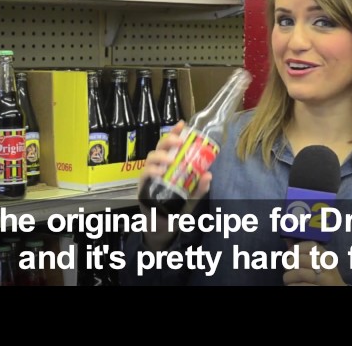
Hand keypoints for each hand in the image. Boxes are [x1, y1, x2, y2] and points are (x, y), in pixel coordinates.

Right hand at [138, 121, 211, 250]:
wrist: (163, 226)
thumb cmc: (176, 207)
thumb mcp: (191, 197)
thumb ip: (199, 187)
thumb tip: (209, 175)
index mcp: (170, 164)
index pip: (171, 145)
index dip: (175, 132)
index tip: (182, 124)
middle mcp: (158, 166)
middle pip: (160, 147)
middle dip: (168, 140)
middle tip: (179, 142)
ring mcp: (149, 176)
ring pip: (150, 158)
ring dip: (160, 157)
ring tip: (171, 160)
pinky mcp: (142, 187)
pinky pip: (144, 175)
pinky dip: (152, 171)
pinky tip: (160, 172)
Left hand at [283, 240, 345, 285]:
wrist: (337, 292)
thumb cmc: (324, 277)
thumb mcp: (319, 263)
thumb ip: (304, 252)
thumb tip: (287, 238)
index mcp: (327, 257)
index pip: (312, 245)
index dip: (296, 247)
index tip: (289, 253)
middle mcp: (328, 268)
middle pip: (302, 259)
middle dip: (289, 264)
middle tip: (287, 269)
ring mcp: (324, 280)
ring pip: (299, 273)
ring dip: (288, 276)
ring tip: (288, 279)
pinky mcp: (319, 289)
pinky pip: (300, 285)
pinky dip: (292, 285)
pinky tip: (292, 285)